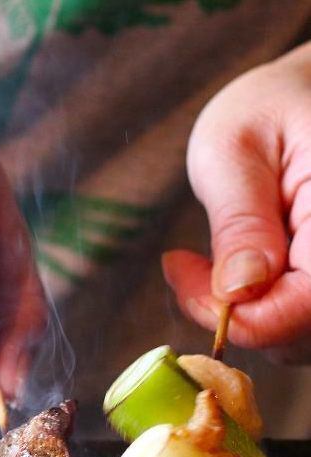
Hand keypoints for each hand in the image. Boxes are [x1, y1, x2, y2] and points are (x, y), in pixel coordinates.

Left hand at [163, 43, 310, 358]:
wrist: (302, 96)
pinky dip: (255, 311)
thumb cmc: (267, 108)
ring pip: (296, 339)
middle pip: (299, 334)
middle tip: (186, 266)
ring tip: (205, 261)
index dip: (237, 315)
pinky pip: (295, 324)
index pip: (303, 307)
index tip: (181, 272)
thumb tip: (238, 289)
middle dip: (231, 315)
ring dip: (240, 315)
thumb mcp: (235, 147)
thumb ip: (240, 221)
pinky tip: (232, 270)